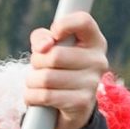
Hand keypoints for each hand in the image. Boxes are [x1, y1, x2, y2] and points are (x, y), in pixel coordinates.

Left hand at [26, 12, 109, 128]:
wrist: (71, 107)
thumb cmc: (58, 69)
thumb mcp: (49, 47)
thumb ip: (42, 38)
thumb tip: (44, 46)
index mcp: (94, 41)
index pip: (83, 21)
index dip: (63, 24)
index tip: (54, 34)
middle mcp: (98, 60)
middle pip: (55, 55)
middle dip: (37, 61)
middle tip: (39, 67)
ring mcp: (92, 83)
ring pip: (46, 78)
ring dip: (32, 81)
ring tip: (36, 83)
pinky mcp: (82, 103)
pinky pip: (46, 96)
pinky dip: (32, 96)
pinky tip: (35, 97)